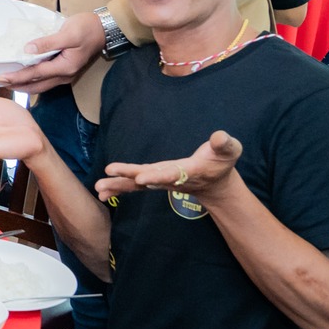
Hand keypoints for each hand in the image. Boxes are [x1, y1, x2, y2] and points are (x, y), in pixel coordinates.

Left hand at [0, 11, 103, 93]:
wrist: (104, 29)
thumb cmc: (86, 28)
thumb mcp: (67, 33)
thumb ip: (48, 42)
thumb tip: (28, 49)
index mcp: (65, 67)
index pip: (36, 74)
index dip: (18, 76)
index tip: (2, 77)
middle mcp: (65, 74)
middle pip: (38, 84)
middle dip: (19, 85)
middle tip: (1, 83)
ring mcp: (66, 74)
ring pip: (42, 84)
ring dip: (26, 85)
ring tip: (11, 83)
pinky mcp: (66, 69)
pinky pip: (47, 79)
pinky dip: (35, 80)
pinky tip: (27, 77)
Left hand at [100, 130, 242, 203]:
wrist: (216, 185)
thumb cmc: (222, 163)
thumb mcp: (229, 151)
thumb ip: (225, 144)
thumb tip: (220, 136)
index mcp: (189, 171)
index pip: (171, 174)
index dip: (157, 176)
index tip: (142, 178)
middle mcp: (171, 178)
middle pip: (148, 177)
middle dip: (129, 175)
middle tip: (109, 173)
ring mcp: (161, 181)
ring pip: (137, 183)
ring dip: (118, 184)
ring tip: (98, 187)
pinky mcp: (154, 180)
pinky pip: (134, 185)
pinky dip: (119, 187)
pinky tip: (101, 191)